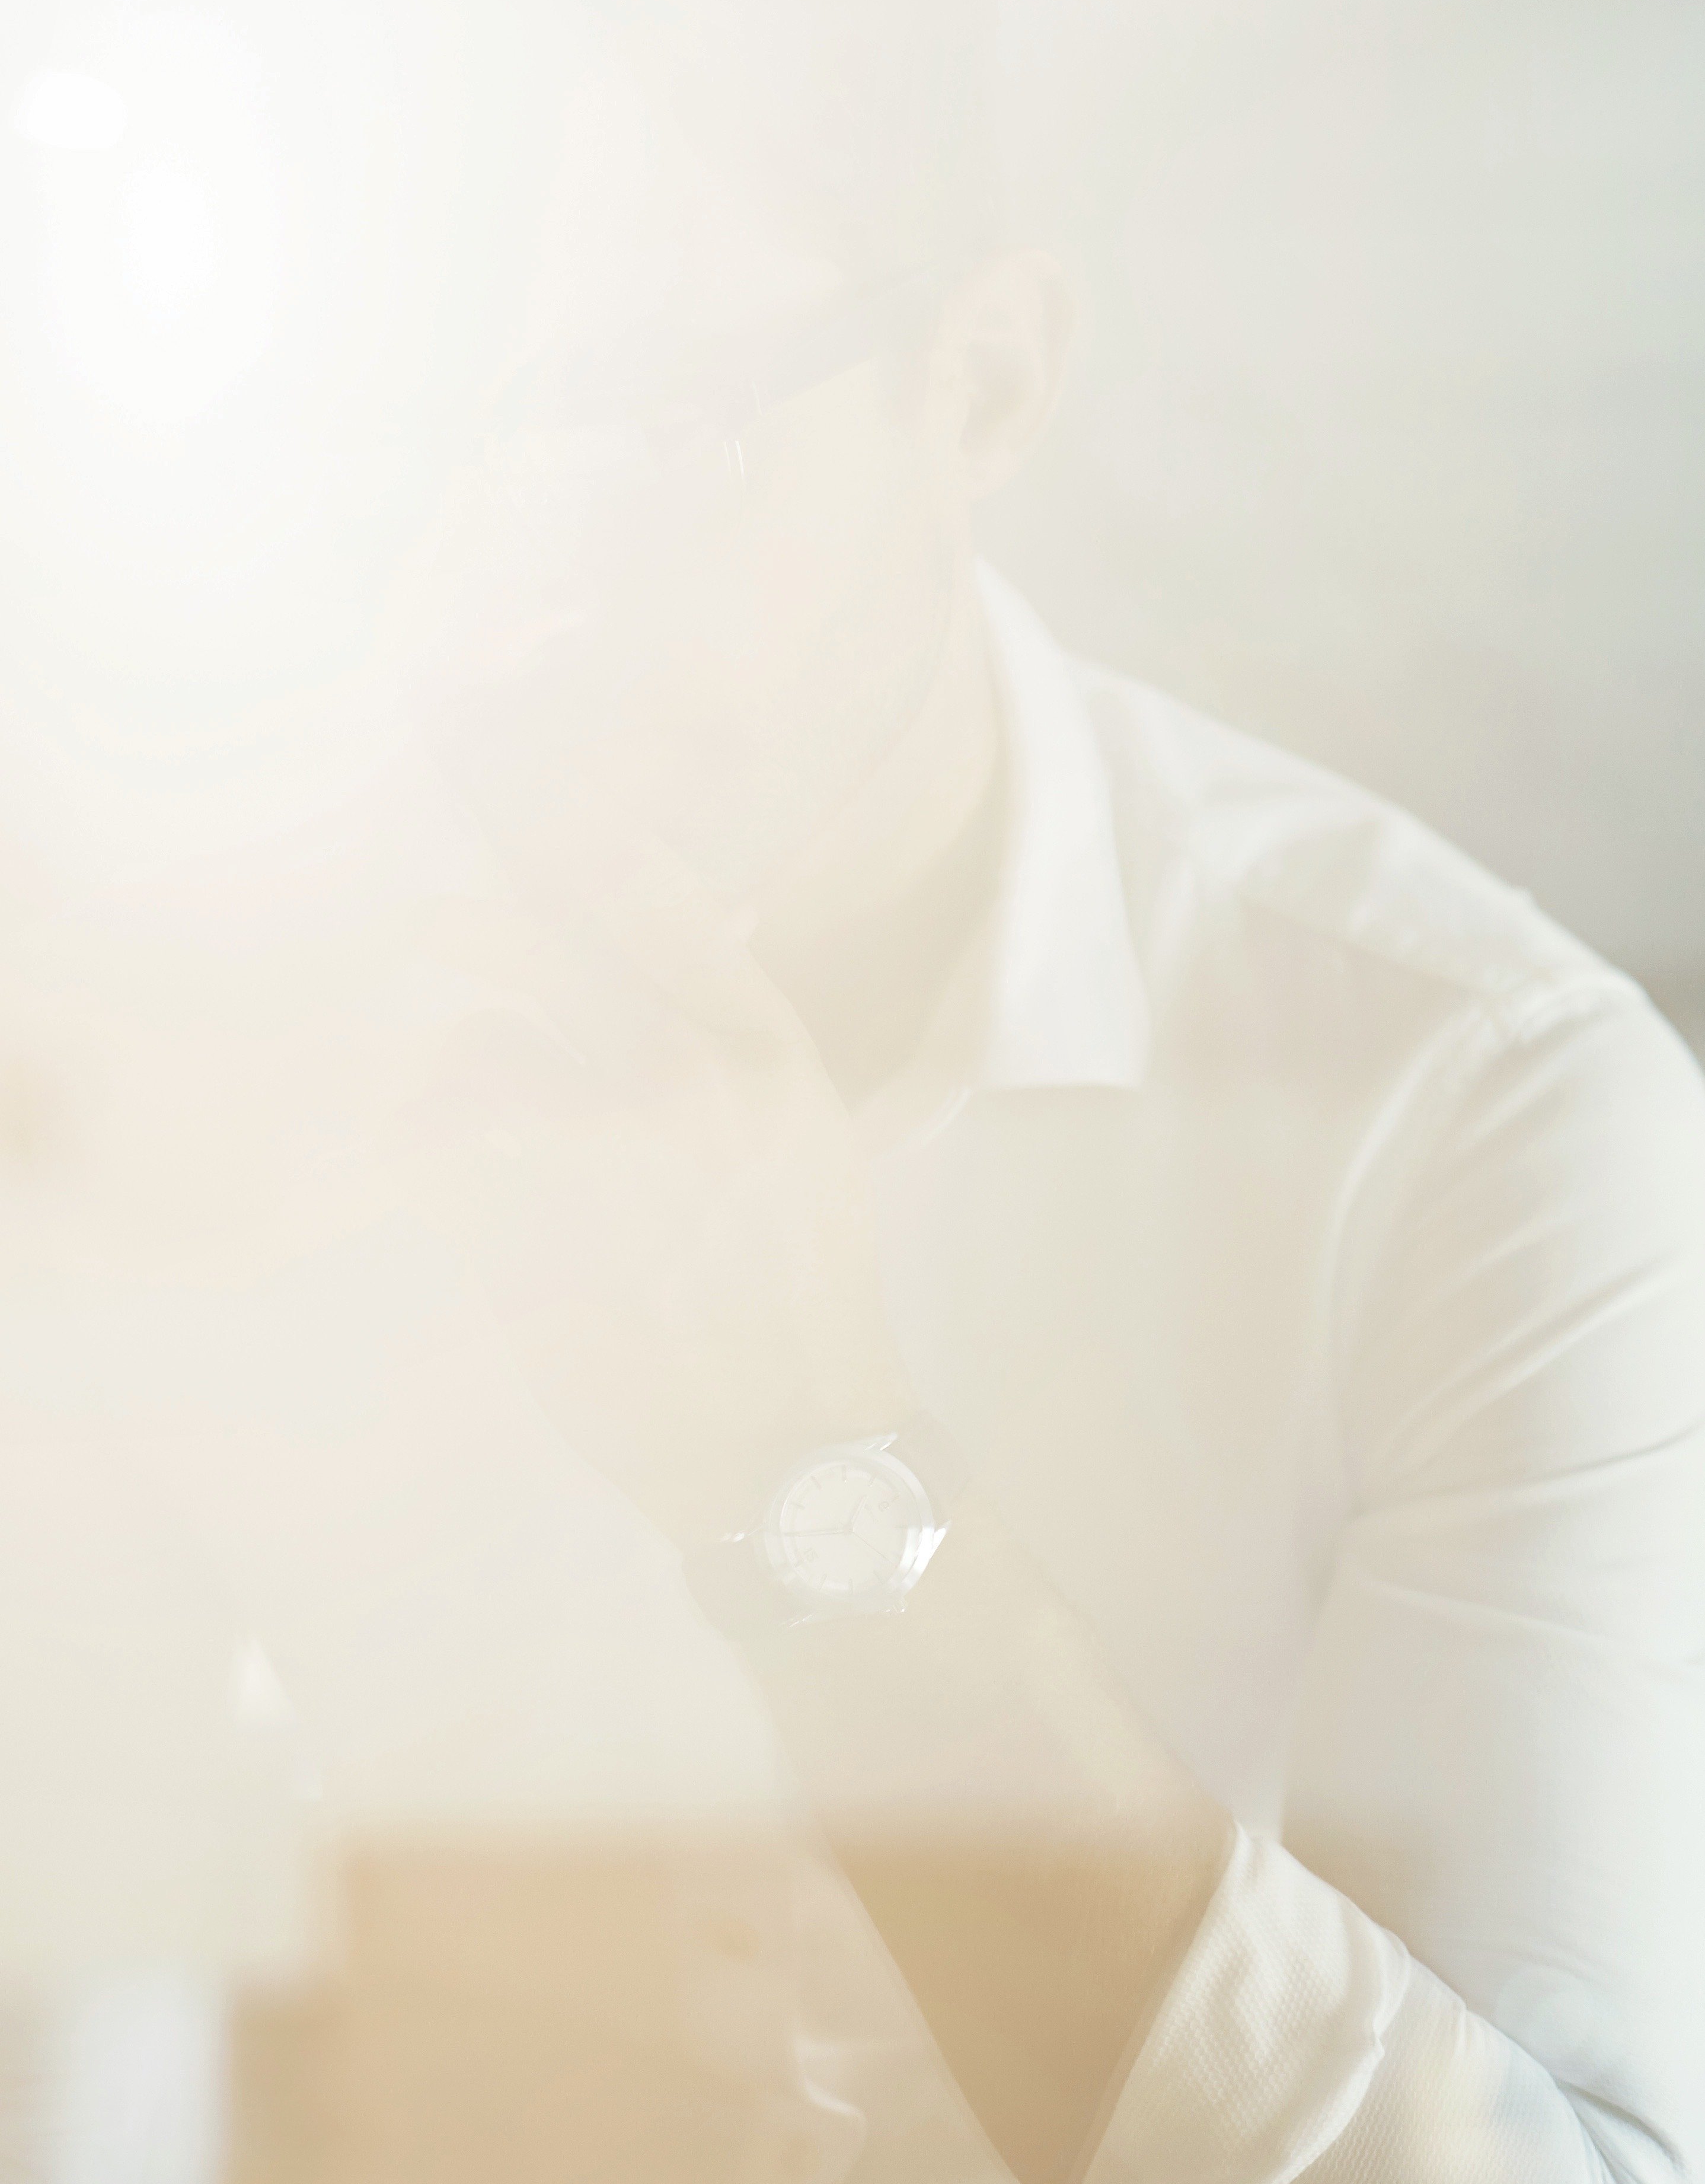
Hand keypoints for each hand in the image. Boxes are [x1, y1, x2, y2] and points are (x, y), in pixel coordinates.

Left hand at [399, 771, 913, 1555]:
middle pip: (527, 930)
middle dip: (457, 916)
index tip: (498, 737)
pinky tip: (477, 1196)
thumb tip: (630, 959)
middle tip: (424, 923)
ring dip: (456, 1069)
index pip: (648, 886)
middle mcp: (690, 1071)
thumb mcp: (802, 1141)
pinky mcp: (524, 1212)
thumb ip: (722, 1045)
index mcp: (767, 1047)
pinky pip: (433, 1127)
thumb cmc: (792, 1296)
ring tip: (489, 1132)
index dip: (562, 804)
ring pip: (467, 1035)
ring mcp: (603, 1140)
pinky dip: (432, 1149)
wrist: (788, 1446)